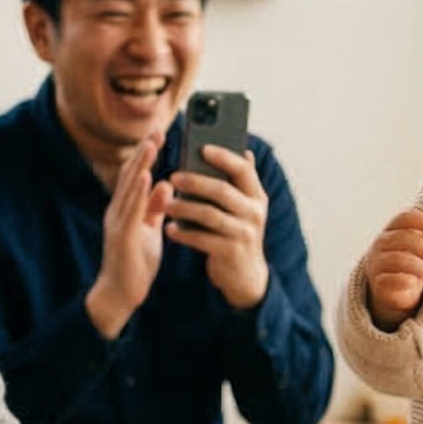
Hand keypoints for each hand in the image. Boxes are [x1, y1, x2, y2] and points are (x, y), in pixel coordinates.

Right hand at [85, 135, 173, 337]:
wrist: (120, 295)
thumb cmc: (135, 263)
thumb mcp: (150, 231)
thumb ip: (155, 208)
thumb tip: (165, 183)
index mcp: (126, 209)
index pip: (137, 175)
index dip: (146, 154)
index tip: (158, 133)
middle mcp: (118, 211)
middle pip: (131, 175)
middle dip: (144, 151)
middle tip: (157, 128)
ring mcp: (118, 222)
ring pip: (130, 188)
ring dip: (141, 164)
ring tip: (152, 144)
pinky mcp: (122, 237)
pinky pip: (131, 210)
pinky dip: (139, 191)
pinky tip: (148, 176)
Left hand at [166, 144, 270, 309]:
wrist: (245, 276)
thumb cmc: (237, 233)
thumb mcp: (244, 208)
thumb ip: (241, 183)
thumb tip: (245, 151)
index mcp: (257, 196)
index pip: (243, 170)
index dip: (223, 157)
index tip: (202, 147)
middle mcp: (254, 213)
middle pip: (222, 191)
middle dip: (195, 181)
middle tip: (173, 176)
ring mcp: (243, 234)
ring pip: (209, 214)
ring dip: (184, 207)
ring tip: (166, 204)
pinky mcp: (230, 252)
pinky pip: (202, 238)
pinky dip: (183, 233)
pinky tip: (169, 229)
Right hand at [363, 210, 422, 330]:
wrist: (395, 295)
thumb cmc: (411, 266)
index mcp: (390, 231)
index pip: (404, 218)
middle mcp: (379, 244)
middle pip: (403, 237)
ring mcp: (376, 264)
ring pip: (398, 258)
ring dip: (419, 266)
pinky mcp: (377, 285)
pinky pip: (389, 279)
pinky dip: (405, 281)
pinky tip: (414, 283)